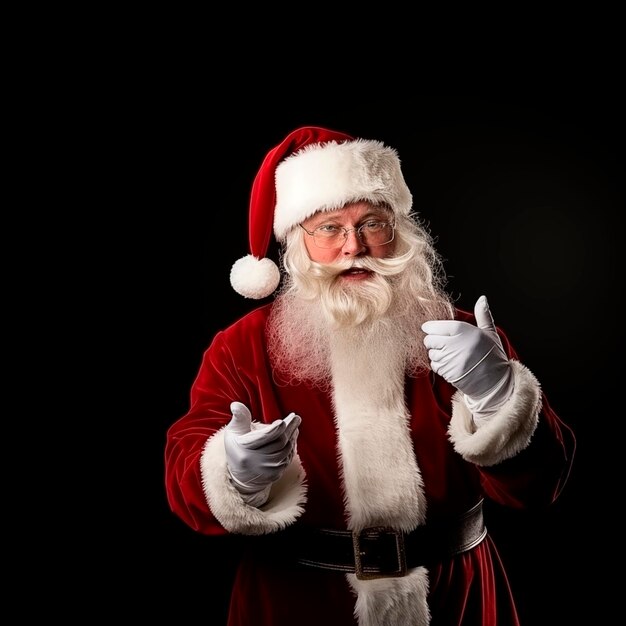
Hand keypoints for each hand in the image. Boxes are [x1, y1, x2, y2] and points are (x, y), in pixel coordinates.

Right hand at [224, 402, 300, 505]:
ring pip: (286, 449)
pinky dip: (292, 444)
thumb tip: (236, 404)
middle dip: (289, 428)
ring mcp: (268, 469)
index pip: (263, 439)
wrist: (242, 476)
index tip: (282, 421)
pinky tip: (293, 435)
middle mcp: (257, 462)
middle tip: (296, 417)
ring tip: (295, 423)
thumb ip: (239, 418)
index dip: (274, 430)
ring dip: (293, 435)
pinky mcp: (276, 474)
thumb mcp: (233, 432)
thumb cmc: (237, 447)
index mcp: (244, 450)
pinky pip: (288, 456)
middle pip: (279, 442)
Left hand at [422, 296, 512, 412]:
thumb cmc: (493, 356)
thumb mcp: (490, 333)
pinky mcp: (446, 372)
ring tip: (451, 354)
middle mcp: (454, 343)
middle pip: (429, 339)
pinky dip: (439, 365)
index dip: (431, 328)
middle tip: (444, 343)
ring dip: (437, 353)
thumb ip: (482, 315)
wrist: (495, 382)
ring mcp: (449, 359)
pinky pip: (434, 365)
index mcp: (463, 330)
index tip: (433, 329)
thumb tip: (482, 298)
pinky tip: (452, 364)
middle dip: (433, 340)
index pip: (433, 327)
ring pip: (430, 352)